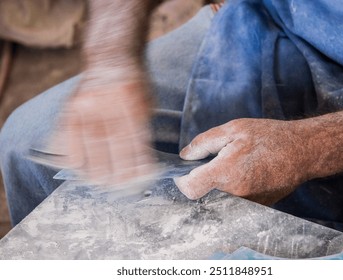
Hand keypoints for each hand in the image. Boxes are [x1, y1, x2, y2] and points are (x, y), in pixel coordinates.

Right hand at [38, 79, 156, 186]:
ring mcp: (88, 103)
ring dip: (93, 166)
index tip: (137, 180)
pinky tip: (75, 166)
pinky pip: (69, 132)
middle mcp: (109, 103)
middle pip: (111, 143)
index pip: (134, 140)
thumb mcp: (148, 102)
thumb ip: (142, 127)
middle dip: (115, 169)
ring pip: (90, 141)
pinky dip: (71, 151)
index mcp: (133, 103)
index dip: (135, 163)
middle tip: (116, 187)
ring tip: (98, 182)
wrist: (112, 57)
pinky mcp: (72, 104)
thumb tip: (141, 160)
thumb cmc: (135, 83)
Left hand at [174, 118, 311, 204]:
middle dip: (200, 182)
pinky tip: (243, 175)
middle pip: (202, 196)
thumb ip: (203, 143)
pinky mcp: (256, 208)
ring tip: (231, 168)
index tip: (185, 171)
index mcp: (226, 173)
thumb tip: (185, 155)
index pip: (189, 189)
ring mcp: (247, 204)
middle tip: (210, 165)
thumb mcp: (233, 129)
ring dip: (216, 187)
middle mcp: (235, 194)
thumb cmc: (269, 137)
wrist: (303, 151)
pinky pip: (234, 203)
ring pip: (218, 200)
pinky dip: (231, 192)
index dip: (182, 180)